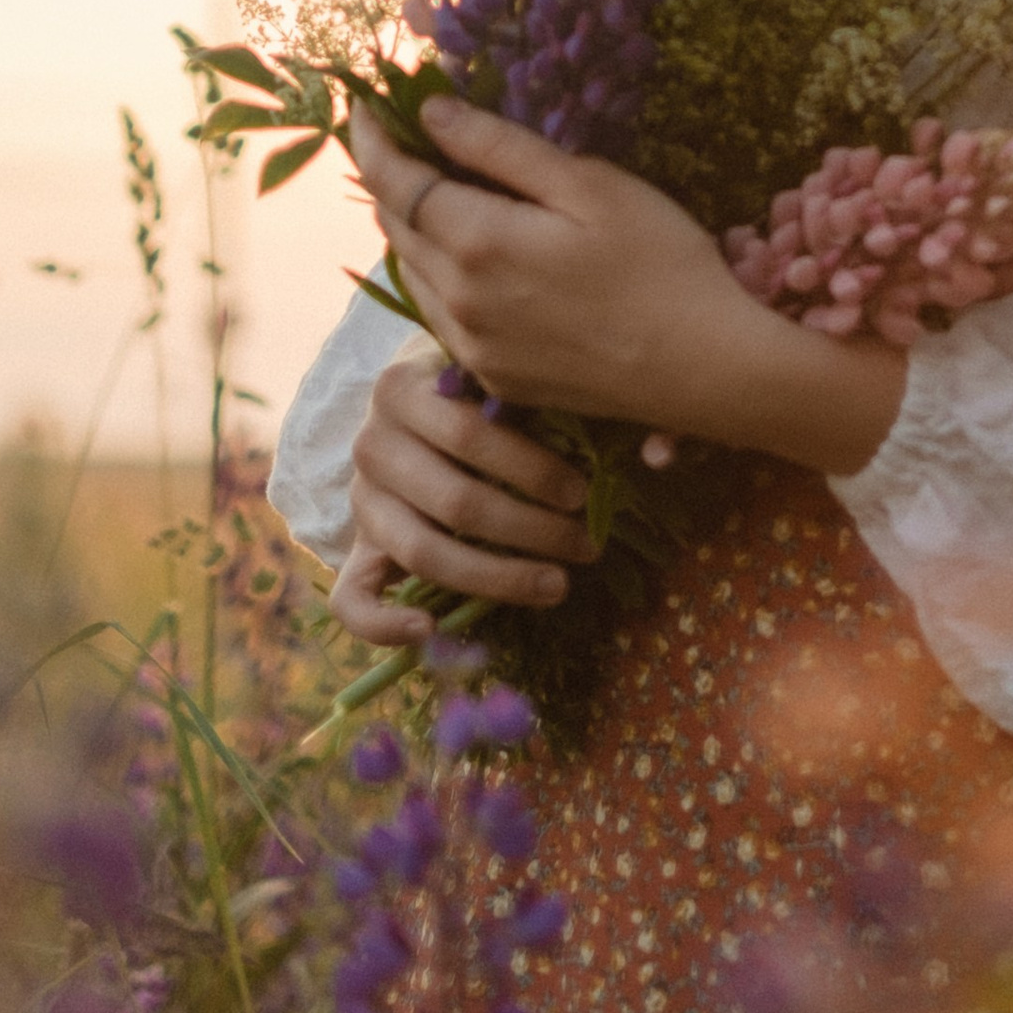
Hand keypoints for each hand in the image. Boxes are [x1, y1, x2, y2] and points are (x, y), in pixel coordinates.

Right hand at [326, 341, 597, 649]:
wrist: (415, 402)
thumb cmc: (480, 389)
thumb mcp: (510, 378)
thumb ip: (570, 402)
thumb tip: (661, 453)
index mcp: (403, 386)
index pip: (471, 435)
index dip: (534, 471)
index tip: (587, 494)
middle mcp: (371, 441)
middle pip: (456, 500)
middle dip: (533, 530)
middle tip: (590, 546)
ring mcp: (360, 498)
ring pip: (423, 551)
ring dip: (496, 578)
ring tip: (559, 586)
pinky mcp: (356, 547)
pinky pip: (350, 599)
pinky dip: (384, 624)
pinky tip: (431, 634)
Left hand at [350, 99, 908, 476]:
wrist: (705, 368)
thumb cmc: (661, 262)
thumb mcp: (589, 185)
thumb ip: (501, 149)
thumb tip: (432, 114)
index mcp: (476, 244)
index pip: (395, 182)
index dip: (372, 140)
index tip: (361, 105)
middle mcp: (456, 302)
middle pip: (397, 226)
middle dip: (390, 177)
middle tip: (399, 137)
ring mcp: (472, 348)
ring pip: (414, 273)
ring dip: (413, 227)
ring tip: (436, 189)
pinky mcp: (494, 379)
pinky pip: (443, 314)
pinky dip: (440, 274)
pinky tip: (474, 256)